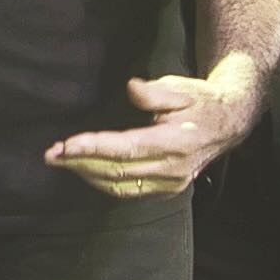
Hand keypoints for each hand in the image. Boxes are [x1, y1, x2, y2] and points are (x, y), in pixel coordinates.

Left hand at [48, 59, 262, 197]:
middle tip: (50, 154)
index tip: (65, 145)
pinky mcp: (169, 189)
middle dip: (80, 163)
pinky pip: (130, 191)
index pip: (126, 149)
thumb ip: (155, 92)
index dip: (93, 147)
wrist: (228, 124)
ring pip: (120, 186)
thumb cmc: (199, 100)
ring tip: (61, 162)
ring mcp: (172, 183)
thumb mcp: (181, 88)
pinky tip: (85, 170)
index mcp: (175, 142)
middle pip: (117, 171)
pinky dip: (104, 183)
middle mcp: (173, 169)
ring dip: (87, 175)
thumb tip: (132, 88)